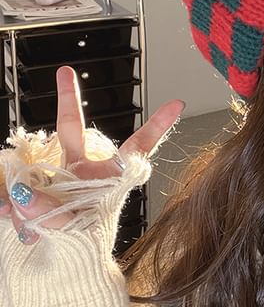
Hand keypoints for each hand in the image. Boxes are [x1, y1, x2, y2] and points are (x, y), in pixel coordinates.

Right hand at [0, 65, 184, 244]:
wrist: (63, 260)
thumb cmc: (82, 239)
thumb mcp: (76, 233)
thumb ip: (51, 214)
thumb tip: (23, 193)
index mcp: (109, 175)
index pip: (137, 146)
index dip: (157, 125)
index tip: (179, 103)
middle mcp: (81, 168)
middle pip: (71, 126)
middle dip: (67, 98)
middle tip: (64, 72)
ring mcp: (54, 174)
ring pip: (31, 174)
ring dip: (30, 201)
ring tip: (36, 222)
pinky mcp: (28, 185)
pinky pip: (13, 190)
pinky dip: (13, 208)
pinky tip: (15, 214)